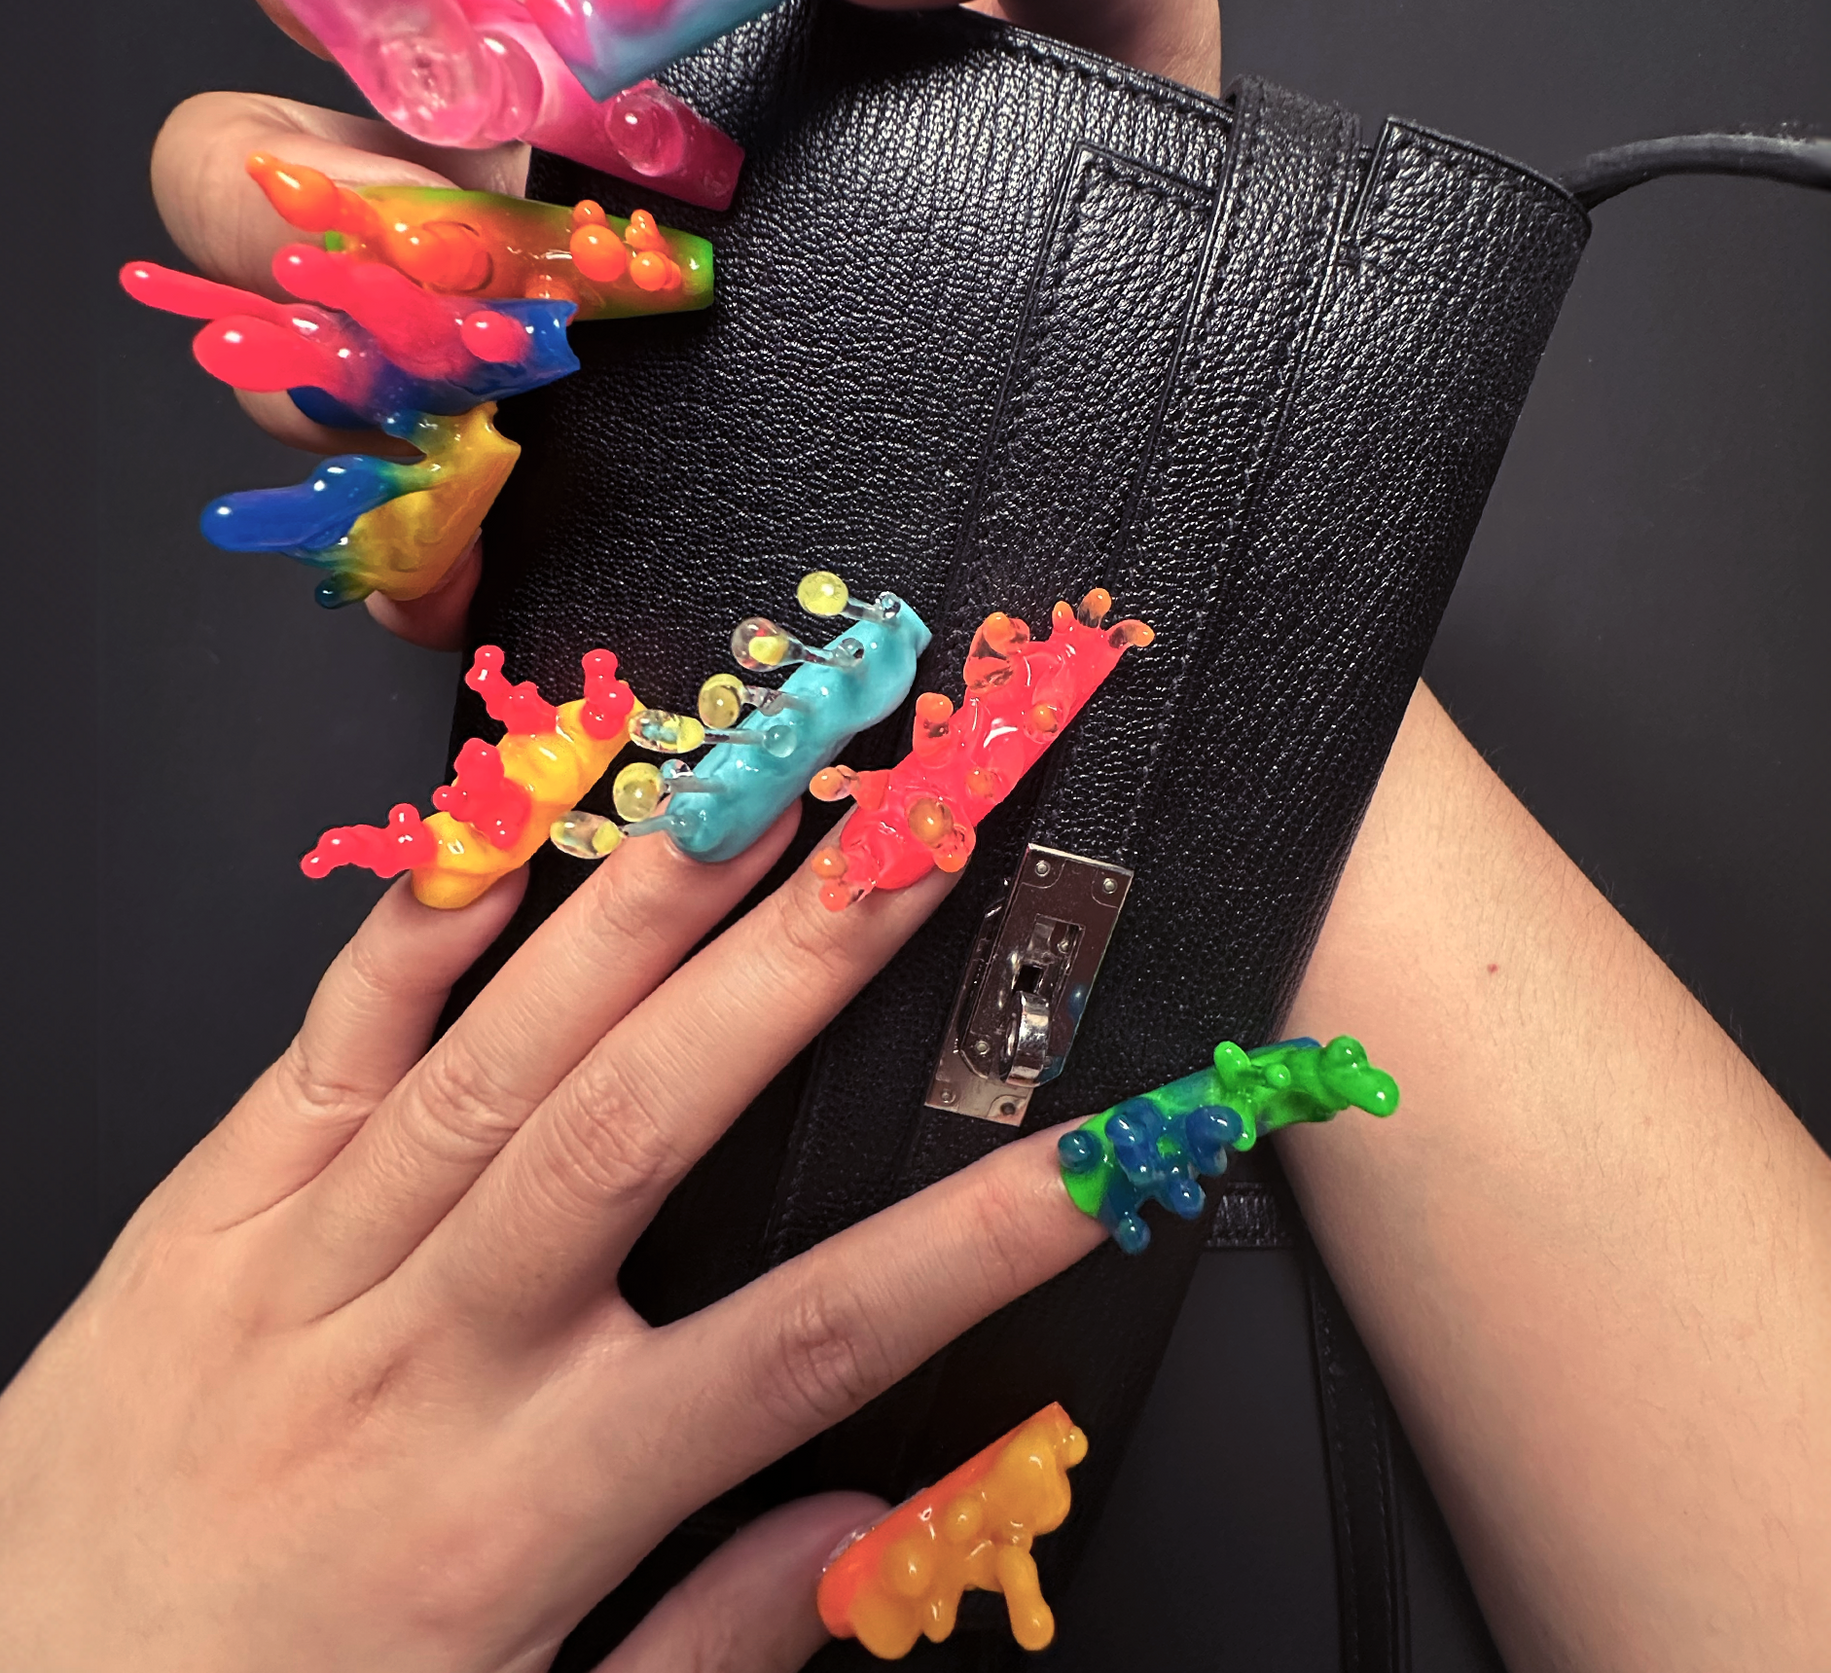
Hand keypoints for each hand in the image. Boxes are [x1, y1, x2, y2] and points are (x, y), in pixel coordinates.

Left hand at [0, 815, 1100, 1669]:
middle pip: (644, 1129)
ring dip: (640, 906)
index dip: (971, 1245)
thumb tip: (866, 1527)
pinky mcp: (202, 1209)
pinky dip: (421, 926)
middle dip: (802, 967)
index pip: (799, 1346)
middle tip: (913, 841)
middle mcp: (418, 1361)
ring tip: (751, 782)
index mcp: (517, 1512)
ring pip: (498, 1054)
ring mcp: (300, 1266)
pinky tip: (508, 830)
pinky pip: (323, 1044)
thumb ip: (710, 1646)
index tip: (1090, 1151)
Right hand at [149, 0, 1218, 648]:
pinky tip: (510, 537)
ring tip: (531, 388)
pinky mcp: (557, 517)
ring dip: (360, 369)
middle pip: (253, 151)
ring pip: (294, 347)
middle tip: (535, 250)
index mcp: (592, 20)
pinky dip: (418, 541)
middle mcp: (519, 183)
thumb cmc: (1088, 176)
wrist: (1141, 383)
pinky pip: (399, 535)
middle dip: (319, 196)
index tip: (519, 44)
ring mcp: (520, 360)